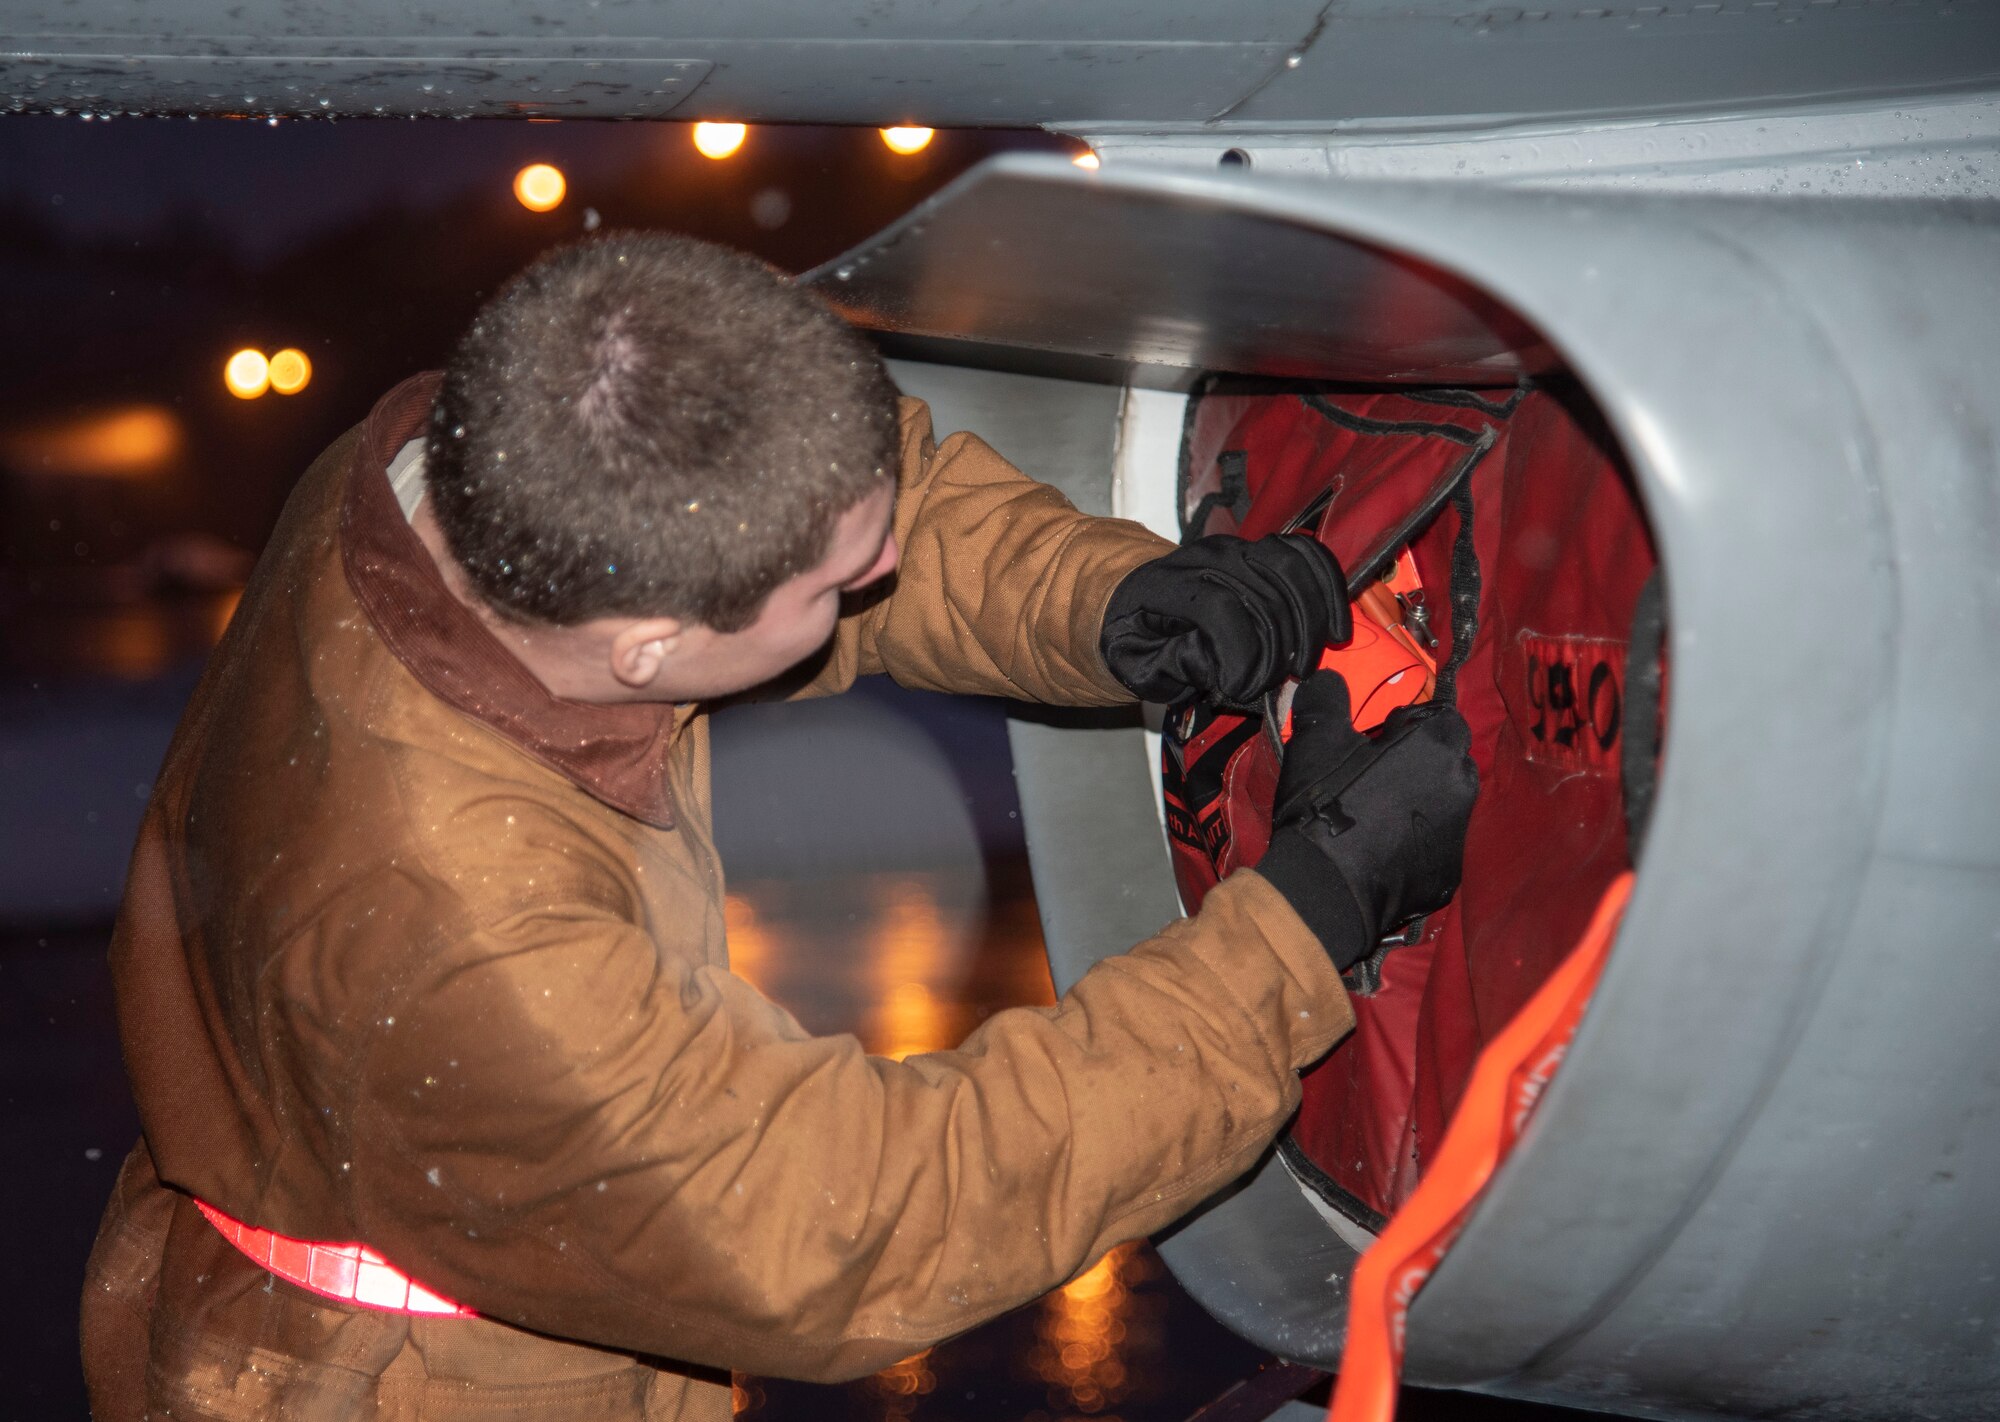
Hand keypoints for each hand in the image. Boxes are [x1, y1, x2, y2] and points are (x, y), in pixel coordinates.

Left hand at [1100, 535, 1349, 708]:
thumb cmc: (1139, 639)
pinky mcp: (1260, 546)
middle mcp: (1203, 556)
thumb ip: (1172, 665)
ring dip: (1311, 622)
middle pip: (1263, 594)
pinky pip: (1307, 554)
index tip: (1243, 689)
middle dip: (1281, 648)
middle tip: (1282, 683)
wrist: (1136, 599)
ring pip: (1291, 570)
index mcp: (1166, 585)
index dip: (1240, 655)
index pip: (1218, 608)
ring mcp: (1235, 545)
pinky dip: (1330, 589)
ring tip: (1307, 664)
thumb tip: (1216, 663)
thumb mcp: (1138, 664)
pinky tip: (1335, 628)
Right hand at [1254, 671, 1478, 971]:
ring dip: (1424, 804)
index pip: (1443, 717)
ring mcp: (1461, 833)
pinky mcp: (1451, 873)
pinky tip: (1385, 850)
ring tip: (1381, 816)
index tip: (1382, 738)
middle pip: (1450, 761)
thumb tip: (1328, 677)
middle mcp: (1462, 785)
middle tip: (1379, 776)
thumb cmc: (1325, 805)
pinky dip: (1419, 845)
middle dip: (1423, 764)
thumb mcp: (1316, 739)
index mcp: (1437, 744)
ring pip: (1448, 804)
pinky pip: (1439, 847)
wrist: (1324, 887)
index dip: (1411, 725)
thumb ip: (1327, 697)